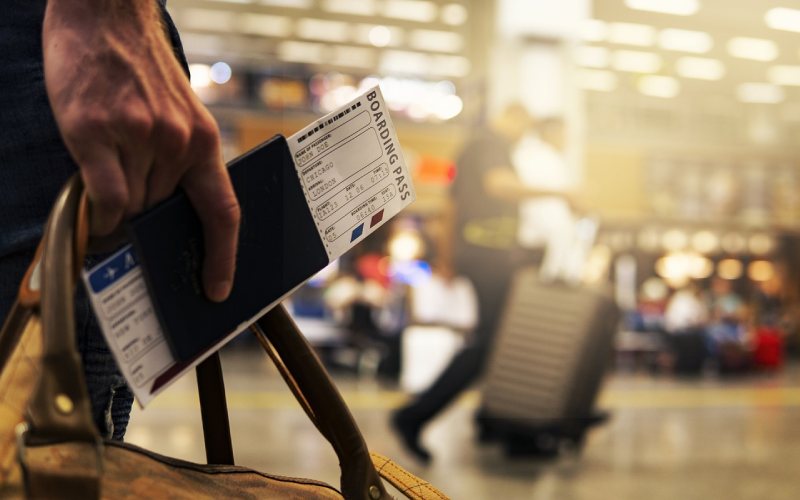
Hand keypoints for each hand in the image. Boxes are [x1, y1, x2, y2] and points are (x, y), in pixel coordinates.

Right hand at [43, 0, 239, 301]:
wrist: (106, 16)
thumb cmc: (141, 71)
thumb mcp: (179, 115)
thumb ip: (178, 163)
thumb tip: (163, 216)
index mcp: (204, 141)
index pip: (223, 212)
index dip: (223, 257)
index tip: (217, 289)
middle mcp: (176, 143)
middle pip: (161, 213)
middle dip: (147, 222)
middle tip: (132, 222)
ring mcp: (137, 137)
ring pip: (131, 207)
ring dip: (119, 210)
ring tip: (108, 181)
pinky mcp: (95, 132)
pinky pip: (104, 196)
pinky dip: (99, 211)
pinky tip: (95, 205)